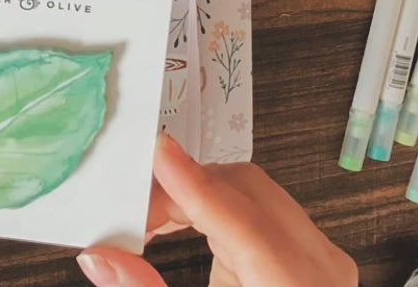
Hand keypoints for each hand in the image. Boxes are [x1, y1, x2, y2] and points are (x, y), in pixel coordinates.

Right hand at [77, 134, 358, 286]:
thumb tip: (98, 256)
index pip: (249, 226)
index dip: (198, 187)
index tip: (159, 152)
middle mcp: (318, 266)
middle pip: (245, 191)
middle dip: (183, 186)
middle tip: (131, 205)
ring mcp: (315, 251)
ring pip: (248, 187)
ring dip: (192, 191)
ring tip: (146, 216)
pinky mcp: (302, 245)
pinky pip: (252, 201)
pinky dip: (209, 202)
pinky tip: (175, 217)